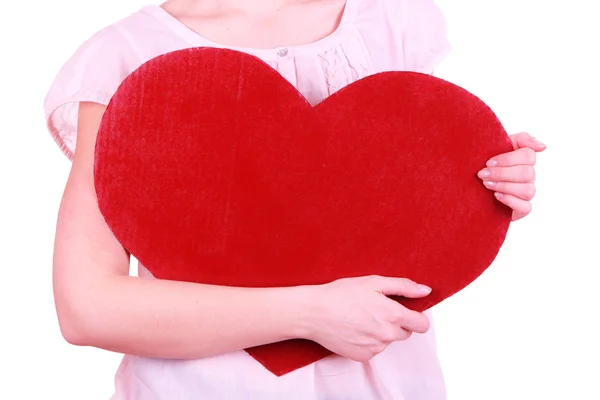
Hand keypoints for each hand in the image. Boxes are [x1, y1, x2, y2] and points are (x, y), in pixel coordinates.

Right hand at [303, 275, 430, 361]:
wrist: (314, 312)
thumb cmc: (340, 294)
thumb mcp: (373, 282)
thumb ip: (403, 286)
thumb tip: (425, 291)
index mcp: (393, 315)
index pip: (422, 324)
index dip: (415, 316)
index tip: (404, 310)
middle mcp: (387, 335)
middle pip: (404, 333)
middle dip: (395, 322)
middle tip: (374, 310)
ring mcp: (375, 348)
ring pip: (387, 341)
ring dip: (380, 332)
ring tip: (359, 317)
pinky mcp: (362, 356)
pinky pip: (373, 349)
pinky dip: (366, 341)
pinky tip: (353, 328)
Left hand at [478, 132, 546, 220]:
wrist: (471, 189)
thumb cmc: (486, 166)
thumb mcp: (498, 147)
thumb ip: (521, 139)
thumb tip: (543, 146)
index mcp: (524, 160)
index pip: (528, 155)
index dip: (508, 159)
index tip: (488, 162)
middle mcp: (529, 176)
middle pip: (527, 173)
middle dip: (501, 173)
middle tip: (482, 174)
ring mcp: (527, 193)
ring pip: (527, 190)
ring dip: (504, 186)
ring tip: (487, 185)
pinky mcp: (522, 209)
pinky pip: (526, 207)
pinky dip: (510, 200)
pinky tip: (496, 196)